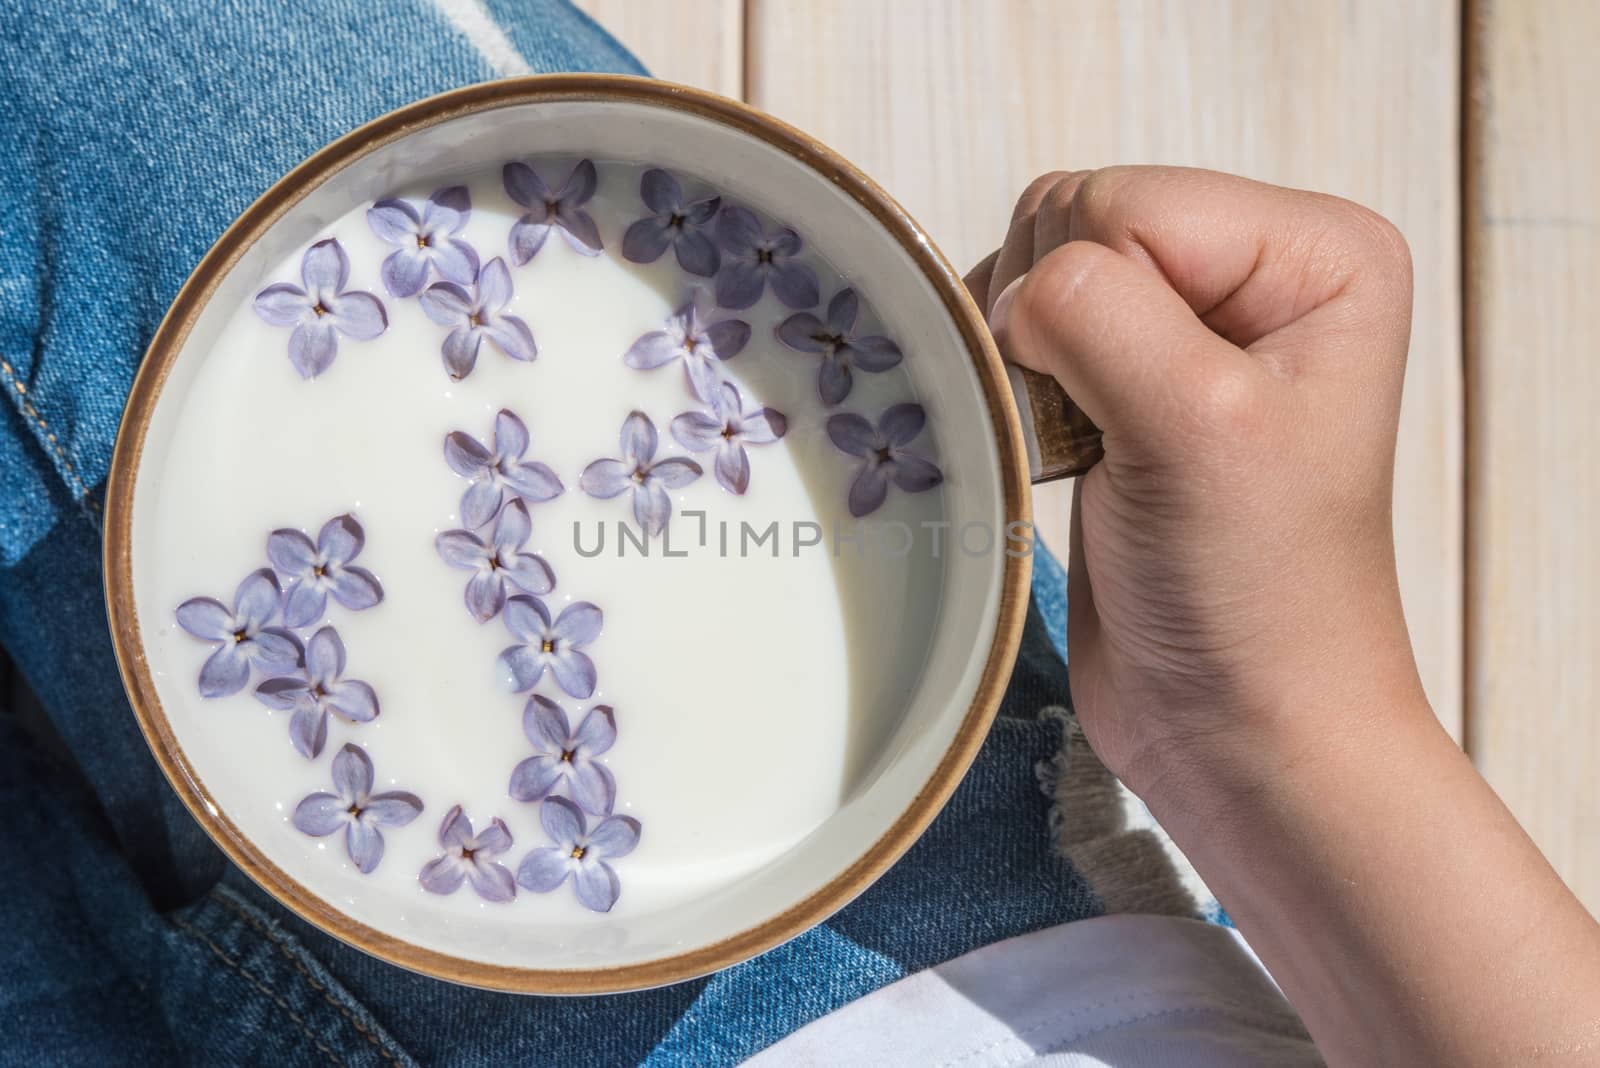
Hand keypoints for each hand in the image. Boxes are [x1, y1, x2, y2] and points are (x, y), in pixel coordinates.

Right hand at [967, 167, 1599, 1065]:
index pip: (1125, 204)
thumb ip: (1098, 313)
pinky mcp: (1126, 388)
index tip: (1123, 415)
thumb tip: (1013, 290)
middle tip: (1100, 434)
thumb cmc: (1252, 591)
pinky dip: (1010, 390)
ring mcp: (1187, 331)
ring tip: (1082, 451)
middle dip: (1054, 330)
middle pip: (1075, 225)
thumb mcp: (1196, 427)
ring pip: (1035, 278)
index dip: (1089, 302)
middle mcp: (1255, 275)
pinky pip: (1024, 337)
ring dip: (1024, 364)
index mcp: (1313, 254)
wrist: (1237, 725)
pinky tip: (1054, 455)